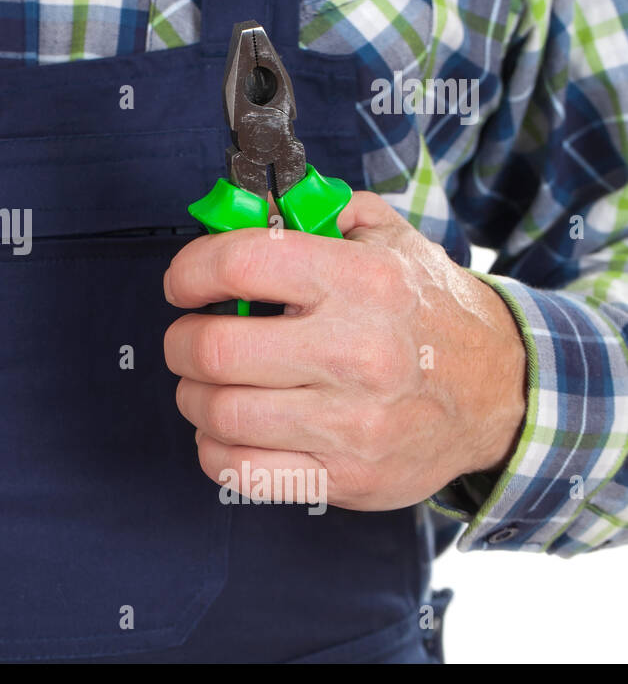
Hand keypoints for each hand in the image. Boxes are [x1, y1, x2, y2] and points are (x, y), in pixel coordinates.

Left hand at [163, 192, 526, 510]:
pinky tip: (226, 430)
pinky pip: (243, 472)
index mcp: (361, 282)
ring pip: (220, 413)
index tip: (183, 284)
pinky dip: (214, 449)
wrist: (501, 392)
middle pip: (214, 349)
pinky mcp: (347, 477)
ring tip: (207, 384)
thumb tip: (243, 206)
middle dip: (181, 342)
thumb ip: (319, 210)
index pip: (240, 264)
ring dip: (194, 396)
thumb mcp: (388, 238)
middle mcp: (356, 353)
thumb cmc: (427, 312)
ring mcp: (352, 423)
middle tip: (188, 339)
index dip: (191, 271)